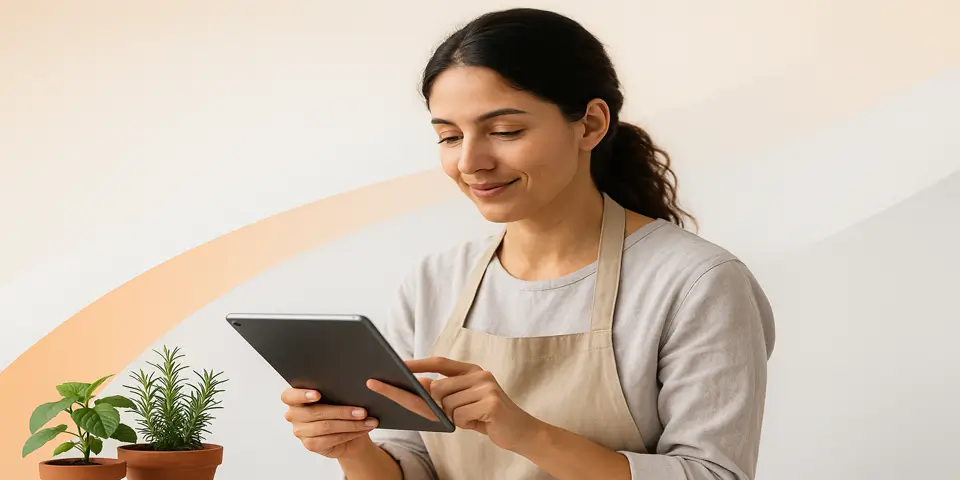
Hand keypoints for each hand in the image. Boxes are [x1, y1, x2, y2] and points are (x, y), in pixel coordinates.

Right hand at [280, 388, 379, 458]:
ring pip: (326, 426)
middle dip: (342, 411)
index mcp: (294, 398)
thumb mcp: (335, 396)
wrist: (343, 430)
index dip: (302, 395)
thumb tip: (350, 386)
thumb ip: (334, 390)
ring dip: (351, 424)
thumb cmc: (338, 406)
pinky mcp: (310, 444)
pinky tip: (363, 429)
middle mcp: (293, 414)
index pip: (289, 396)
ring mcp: (300, 431)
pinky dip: (350, 434)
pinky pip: (331, 439)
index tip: (318, 394)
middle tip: (362, 411)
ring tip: (368, 421)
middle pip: (316, 412)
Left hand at [367, 357, 543, 451]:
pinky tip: (481, 422)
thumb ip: (446, 392)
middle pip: (439, 388)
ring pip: (447, 404)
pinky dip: (465, 424)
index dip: (418, 364)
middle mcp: (479, 374)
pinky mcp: (490, 402)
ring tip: (474, 418)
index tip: (398, 365)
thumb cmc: (489, 417)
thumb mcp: (466, 401)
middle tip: (456, 414)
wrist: (521, 432)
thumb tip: (419, 383)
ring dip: (455, 417)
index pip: (439, 363)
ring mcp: (486, 387)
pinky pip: (460, 415)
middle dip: (438, 405)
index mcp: (472, 370)